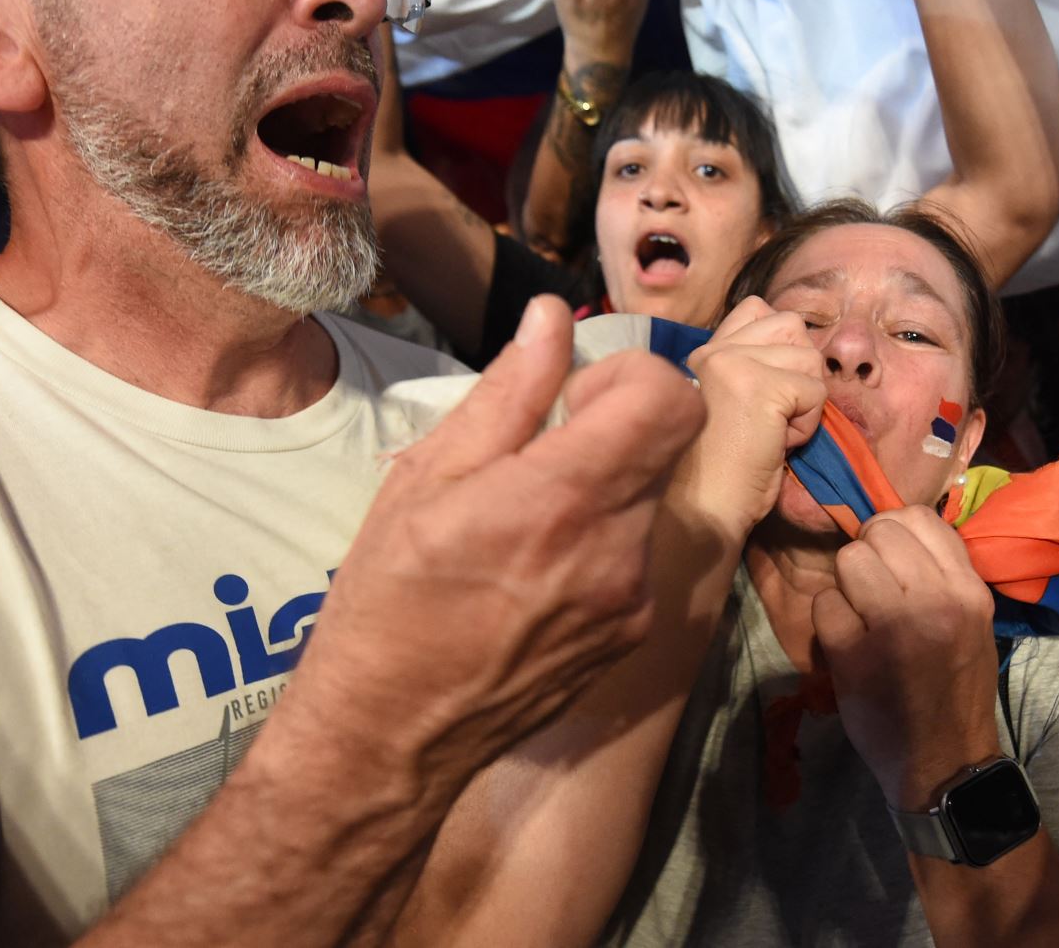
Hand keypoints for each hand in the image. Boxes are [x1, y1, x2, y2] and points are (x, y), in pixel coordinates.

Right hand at [296, 295, 704, 774]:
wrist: (391, 737)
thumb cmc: (388, 603)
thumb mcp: (425, 480)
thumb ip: (506, 395)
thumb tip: (551, 320)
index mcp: (561, 498)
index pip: (670, 399)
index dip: (629, 376)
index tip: (572, 397)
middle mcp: (617, 550)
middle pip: (667, 443)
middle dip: (613, 426)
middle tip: (538, 453)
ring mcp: (633, 599)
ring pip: (650, 497)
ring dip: (603, 485)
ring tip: (523, 523)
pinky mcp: (632, 634)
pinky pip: (636, 554)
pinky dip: (599, 540)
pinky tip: (532, 572)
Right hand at [675, 297, 825, 541]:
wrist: (700, 509)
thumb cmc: (719, 470)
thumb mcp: (729, 404)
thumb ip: (749, 368)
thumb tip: (800, 347)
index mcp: (704, 351)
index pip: (758, 309)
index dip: (778, 346)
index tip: (766, 393)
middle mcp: (714, 349)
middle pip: (793, 326)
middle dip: (797, 372)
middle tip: (770, 416)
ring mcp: (734, 363)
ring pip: (810, 360)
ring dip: (803, 403)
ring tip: (770, 432)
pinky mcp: (760, 386)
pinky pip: (816, 393)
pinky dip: (806, 426)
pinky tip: (774, 444)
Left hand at [813, 506, 1001, 809]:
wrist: (947, 761)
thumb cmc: (954, 687)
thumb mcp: (970, 622)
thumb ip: (941, 574)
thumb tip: (894, 527)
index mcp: (968, 591)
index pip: (919, 517)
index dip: (891, 530)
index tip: (889, 559)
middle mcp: (937, 602)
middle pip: (877, 533)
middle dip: (865, 556)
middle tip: (870, 592)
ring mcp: (895, 628)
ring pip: (847, 560)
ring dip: (845, 587)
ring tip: (859, 617)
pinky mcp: (856, 657)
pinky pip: (824, 605)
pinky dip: (828, 622)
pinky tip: (846, 645)